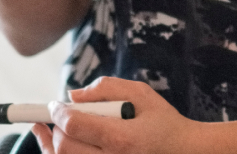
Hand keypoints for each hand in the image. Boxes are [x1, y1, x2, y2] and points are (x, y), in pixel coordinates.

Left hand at [29, 77, 194, 153]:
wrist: (185, 153)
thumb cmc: (164, 122)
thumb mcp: (141, 94)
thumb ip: (106, 88)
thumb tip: (73, 95)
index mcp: (121, 138)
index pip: (75, 125)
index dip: (58, 112)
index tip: (55, 104)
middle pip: (65, 147)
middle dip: (57, 128)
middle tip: (60, 116)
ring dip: (55, 144)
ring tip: (51, 130)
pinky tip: (58, 143)